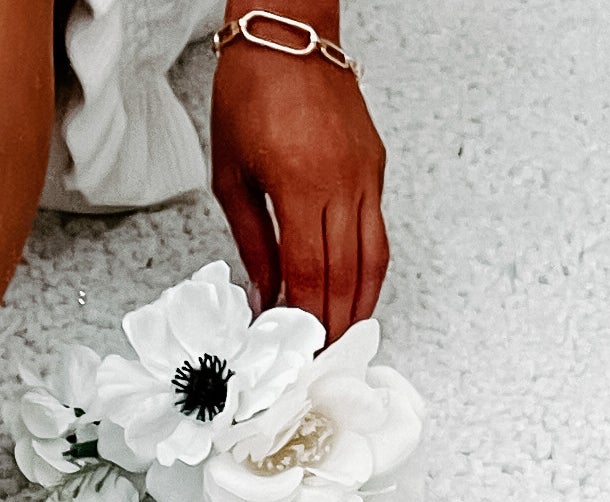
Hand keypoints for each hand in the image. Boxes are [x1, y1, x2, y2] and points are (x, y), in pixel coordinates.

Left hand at [210, 13, 388, 339]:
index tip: (293, 348)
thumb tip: (266, 297)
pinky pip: (378, 232)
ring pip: (371, 259)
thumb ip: (252, 244)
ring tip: (341, 338)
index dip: (303, 319)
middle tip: (317, 359)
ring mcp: (365, 174)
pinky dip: (369, 270)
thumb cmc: (249, 93)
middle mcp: (341, 181)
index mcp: (299, 185)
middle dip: (331, 324)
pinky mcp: (375, 166)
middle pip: (344, 275)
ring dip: (358, 305)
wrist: (288, 33)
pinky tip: (354, 294)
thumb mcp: (231, 178)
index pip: (308, 274)